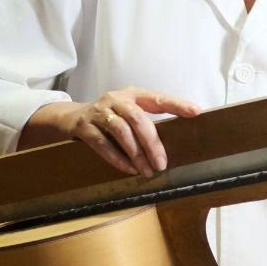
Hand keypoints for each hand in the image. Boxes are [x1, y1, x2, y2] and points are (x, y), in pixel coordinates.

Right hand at [24, 88, 200, 176]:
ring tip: (147, 170)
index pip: (158, 98)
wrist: (70, 118)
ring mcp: (98, 112)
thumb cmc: (110, 118)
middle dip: (152, 143)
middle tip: (162, 163)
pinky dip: (117, 158)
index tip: (196, 112)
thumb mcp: (128, 112)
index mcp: (132, 94)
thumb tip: (177, 141)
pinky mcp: (84, 126)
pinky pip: (102, 144)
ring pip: (121, 131)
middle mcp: (115, 99)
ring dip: (136, 153)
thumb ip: (147, 121)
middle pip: (138, 119)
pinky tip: (129, 169)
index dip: (177, 104)